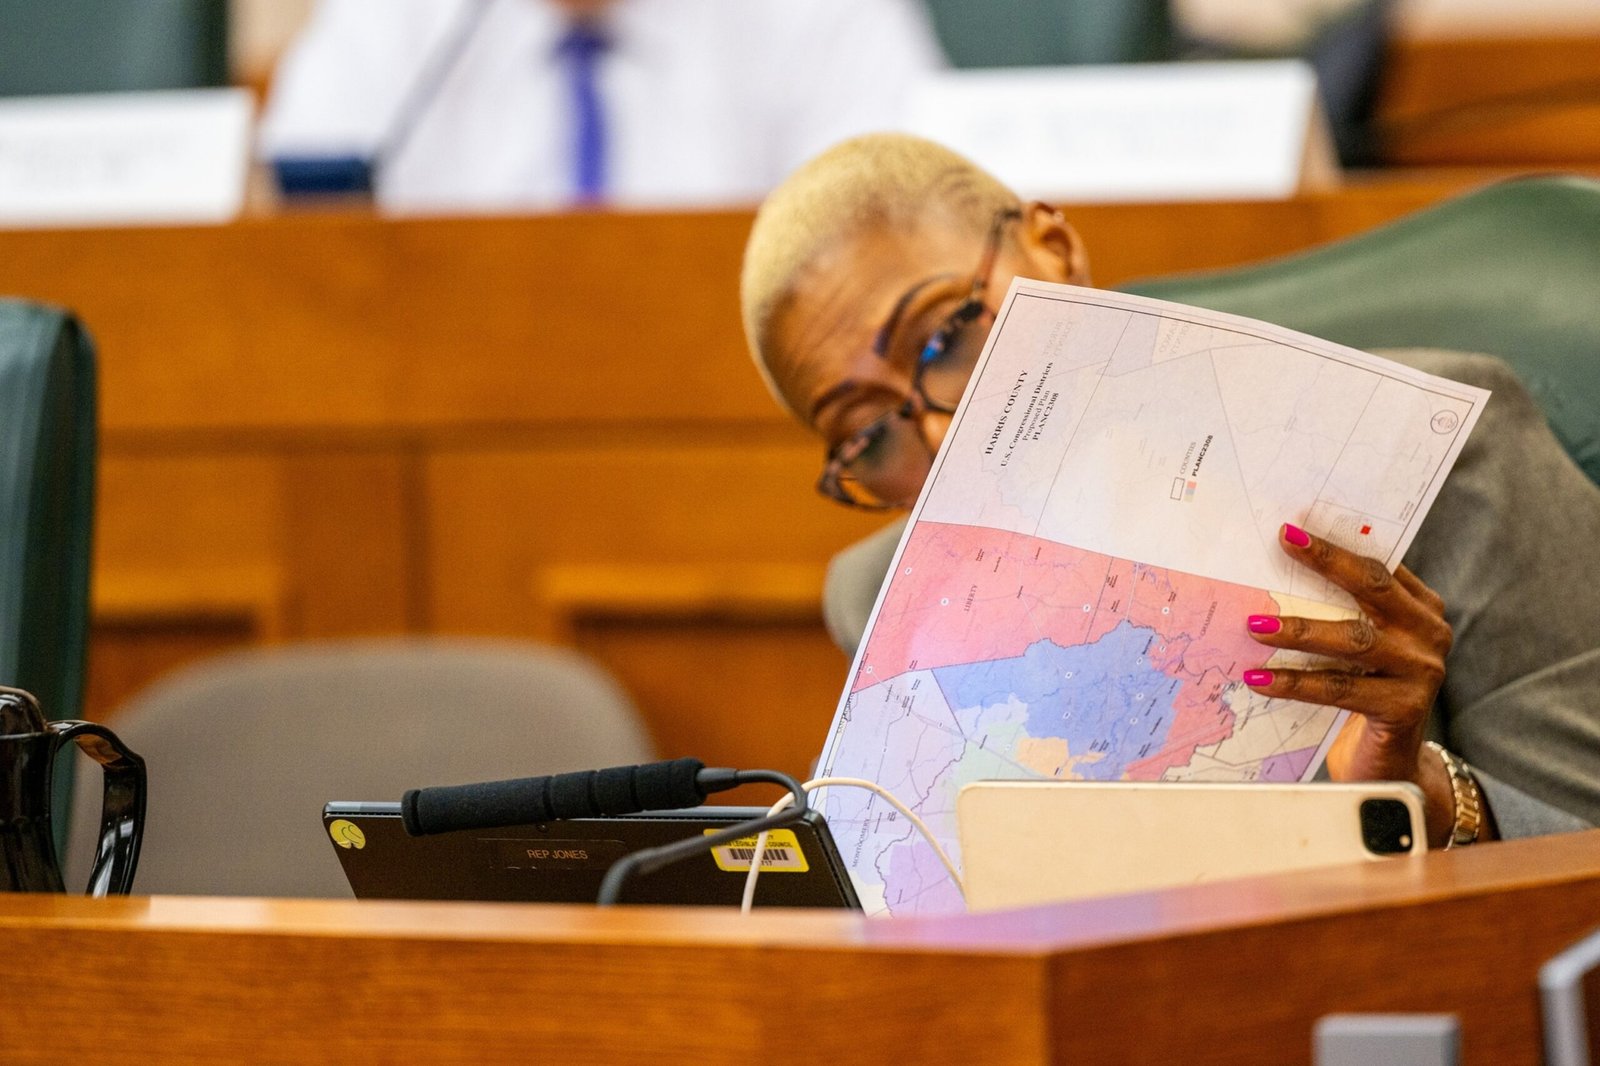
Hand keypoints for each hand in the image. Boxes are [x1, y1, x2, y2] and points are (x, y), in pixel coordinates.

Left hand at [1243, 523, 1466, 847]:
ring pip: (1354, 639)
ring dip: (1299, 630)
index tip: (1292, 528)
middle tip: (1283, 543)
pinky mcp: (1405, 708)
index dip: (1336, 545)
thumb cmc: (1363, 693)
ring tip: (1255, 626)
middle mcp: (1429, 633)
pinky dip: (1294, 681)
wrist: (1391, 765)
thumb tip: (1275, 573)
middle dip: (1327, 561)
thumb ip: (1339, 611)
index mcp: (1420, 608)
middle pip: (1373, 587)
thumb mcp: (1357, 648)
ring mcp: (1423, 671)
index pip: (1377, 565)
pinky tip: (1258, 677)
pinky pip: (1339, 688)